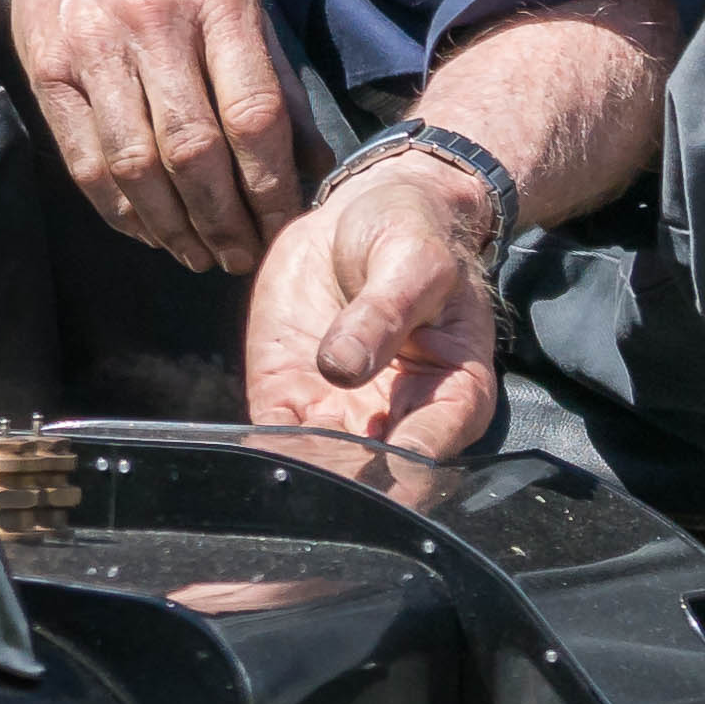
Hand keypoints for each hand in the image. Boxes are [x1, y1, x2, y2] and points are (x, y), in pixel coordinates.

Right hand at [0, 0, 311, 273]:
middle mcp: (153, 23)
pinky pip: (86, 159)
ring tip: (201, 255)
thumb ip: (270, 69)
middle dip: (226, 221)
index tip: (287, 227)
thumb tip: (308, 161)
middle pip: (194, 151)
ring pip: (137, 166)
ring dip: (174, 227)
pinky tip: (147, 230)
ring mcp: (94, 48)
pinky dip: (119, 209)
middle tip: (244, 257)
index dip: (272, 187)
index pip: (252, 115)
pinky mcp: (47, 69)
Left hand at [246, 157, 504, 462]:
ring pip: (321, 465)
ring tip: (282, 481)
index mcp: (453, 393)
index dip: (403, 468)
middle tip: (318, 487)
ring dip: (301, 478)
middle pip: (374, 473)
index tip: (375, 469)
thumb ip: (383, 314)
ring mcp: (342, 412)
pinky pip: (275, 435)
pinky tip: (251, 457)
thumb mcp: (412, 262)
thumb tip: (342, 367)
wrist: (365, 215)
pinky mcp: (290, 395)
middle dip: (346, 488)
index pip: (432, 447)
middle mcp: (399, 419)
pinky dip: (263, 450)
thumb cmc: (414, 235)